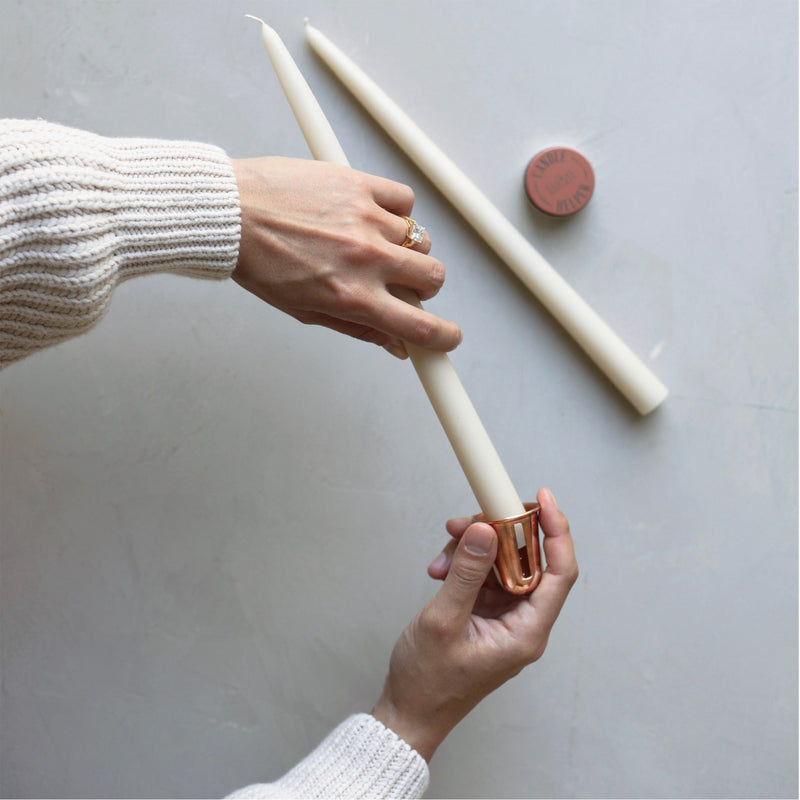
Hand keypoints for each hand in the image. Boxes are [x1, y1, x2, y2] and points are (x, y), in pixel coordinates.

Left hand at [231, 157, 461, 357]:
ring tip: (369, 241)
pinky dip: (395, 209)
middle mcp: (367, 260)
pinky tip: (370, 213)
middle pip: (433, 278)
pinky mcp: (361, 185)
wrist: (229, 213)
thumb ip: (358, 329)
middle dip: (424, 286)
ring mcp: (368, 220)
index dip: (444, 337)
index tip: (448, 337)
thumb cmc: (259, 264)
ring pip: (421, 239)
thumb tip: (397, 347)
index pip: (421, 327)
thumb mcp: (305, 311)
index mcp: (353, 299)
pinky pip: (405, 199)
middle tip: (401, 281)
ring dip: (405, 247)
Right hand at [371, 488, 577, 760]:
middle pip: (527, 561)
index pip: (560, 573)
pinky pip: (483, 576)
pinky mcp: (485, 615)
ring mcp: (503, 619)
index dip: (557, 532)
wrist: (408, 712)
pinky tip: (440, 568)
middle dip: (498, 534)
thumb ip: (467, 573)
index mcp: (527, 632)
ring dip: (474, 550)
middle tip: (469, 521)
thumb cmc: (428, 682)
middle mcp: (522, 624)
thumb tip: (486, 530)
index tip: (543, 499)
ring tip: (444, 551)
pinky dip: (463, 565)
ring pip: (501, 564)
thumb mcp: (444, 620)